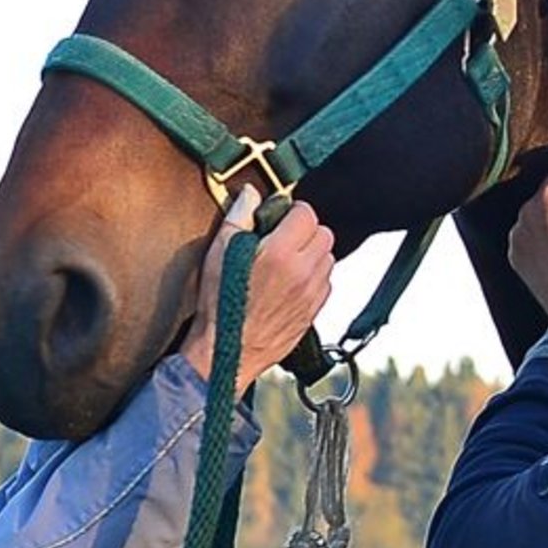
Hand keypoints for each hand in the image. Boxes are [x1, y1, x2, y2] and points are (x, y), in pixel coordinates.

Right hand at [181, 189, 334, 392]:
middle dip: (306, 231)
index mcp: (280, 253)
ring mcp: (311, 294)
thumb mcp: (218, 254)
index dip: (292, 211)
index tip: (278, 218)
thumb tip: (252, 194)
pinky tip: (291, 282)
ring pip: (328, 258)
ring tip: (287, 261)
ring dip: (312, 254)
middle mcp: (302, 273)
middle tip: (284, 238)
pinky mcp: (313, 312)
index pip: (306, 214)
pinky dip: (314, 277)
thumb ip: (238, 218)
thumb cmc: (218, 305)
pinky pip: (326, 283)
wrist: (226, 353)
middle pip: (324, 234)